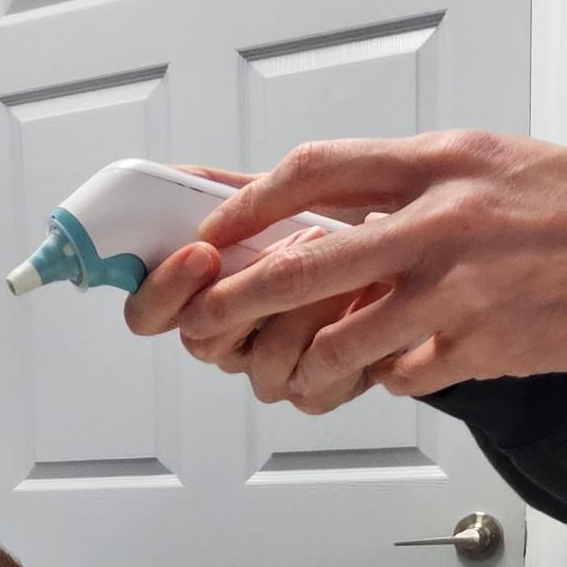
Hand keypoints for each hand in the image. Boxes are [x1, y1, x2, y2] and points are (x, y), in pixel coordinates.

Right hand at [125, 165, 395, 411]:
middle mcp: (228, 339)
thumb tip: (170, 175)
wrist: (416, 258)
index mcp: (201, 296)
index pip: (149, 313)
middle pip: (199, 342)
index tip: (201, 252)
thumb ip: (223, 189)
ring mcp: (271, 371)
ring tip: (341, 259)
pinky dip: (343, 338)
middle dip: (244, 293)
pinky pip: (313, 387)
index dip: (163, 289)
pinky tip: (366, 301)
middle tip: (287, 246)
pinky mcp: (318, 392)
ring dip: (303, 308)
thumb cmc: (339, 228)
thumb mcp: (281, 194)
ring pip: (261, 364)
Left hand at [169, 131, 566, 407]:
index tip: (212, 232)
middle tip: (208, 322)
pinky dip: (391, 379)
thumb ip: (412, 187)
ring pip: (340, 340)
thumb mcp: (489, 165)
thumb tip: (336, 211)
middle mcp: (440, 219)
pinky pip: (403, 377)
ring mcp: (460, 288)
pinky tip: (405, 369)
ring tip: (311, 370)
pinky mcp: (486, 346)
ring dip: (312, 364)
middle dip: (238, 302)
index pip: (311, 175)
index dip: (245, 207)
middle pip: (302, 266)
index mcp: (437, 163)